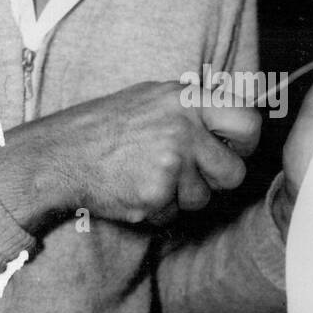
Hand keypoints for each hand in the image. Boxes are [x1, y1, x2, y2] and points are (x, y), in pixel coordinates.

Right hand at [0, 81, 260, 229]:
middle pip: (233, 172)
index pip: (249, 122)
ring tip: (149, 175)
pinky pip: (175, 215)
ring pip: (204, 198)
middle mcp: (184, 128)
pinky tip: (135, 189)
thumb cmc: (109, 125)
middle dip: (214, 180)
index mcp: (187, 98)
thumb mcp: (155, 97)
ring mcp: (171, 162)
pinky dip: (158, 210)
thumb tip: (244, 116)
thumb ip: (197, 107)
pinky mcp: (156, 194)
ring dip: (182, 196)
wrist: (62, 153)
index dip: (244, 142)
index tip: (231, 148)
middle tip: (187, 171)